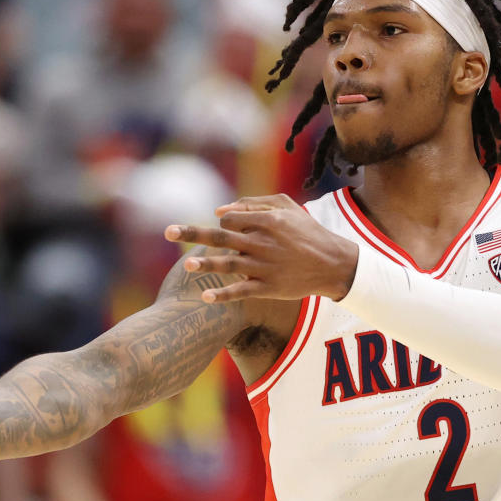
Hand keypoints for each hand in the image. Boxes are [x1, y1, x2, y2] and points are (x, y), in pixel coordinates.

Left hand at [164, 194, 359, 302]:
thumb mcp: (288, 207)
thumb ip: (255, 203)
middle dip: (193, 233)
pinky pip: (241, 291)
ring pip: (229, 264)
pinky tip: (205, 296)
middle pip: (221, 237)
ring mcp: (265, 267)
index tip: (219, 224)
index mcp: (268, 222)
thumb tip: (220, 210)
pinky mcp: (268, 287)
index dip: (222, 222)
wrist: (333, 264)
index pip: (231, 219)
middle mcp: (263, 243)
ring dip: (206, 263)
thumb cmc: (307, 233)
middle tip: (167, 231)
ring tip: (187, 263)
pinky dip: (224, 294)